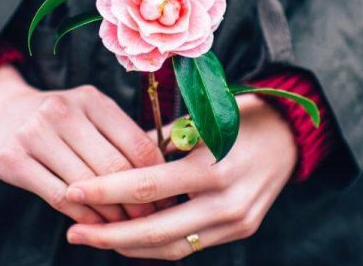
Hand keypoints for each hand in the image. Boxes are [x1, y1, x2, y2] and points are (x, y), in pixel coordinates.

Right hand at [0, 65, 165, 223]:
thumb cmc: (54, 120)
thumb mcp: (87, 113)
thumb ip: (118, 137)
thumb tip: (165, 175)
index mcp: (91, 99)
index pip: (138, 145)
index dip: (157, 178)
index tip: (168, 198)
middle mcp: (63, 111)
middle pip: (115, 168)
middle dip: (137, 201)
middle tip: (150, 220)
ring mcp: (34, 134)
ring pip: (88, 186)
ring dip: (111, 214)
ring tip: (125, 226)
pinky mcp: (12, 159)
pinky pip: (59, 197)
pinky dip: (83, 216)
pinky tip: (95, 225)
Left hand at [62, 94, 296, 259]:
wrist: (290, 135)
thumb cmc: (237, 115)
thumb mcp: (198, 119)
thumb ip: (157, 145)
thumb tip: (110, 164)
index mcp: (215, 165)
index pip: (149, 186)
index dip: (106, 191)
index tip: (72, 190)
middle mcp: (227, 200)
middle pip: (156, 230)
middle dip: (109, 235)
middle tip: (74, 232)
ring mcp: (236, 221)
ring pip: (171, 247)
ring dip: (128, 246)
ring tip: (94, 237)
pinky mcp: (240, 230)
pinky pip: (189, 245)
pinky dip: (155, 244)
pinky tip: (127, 238)